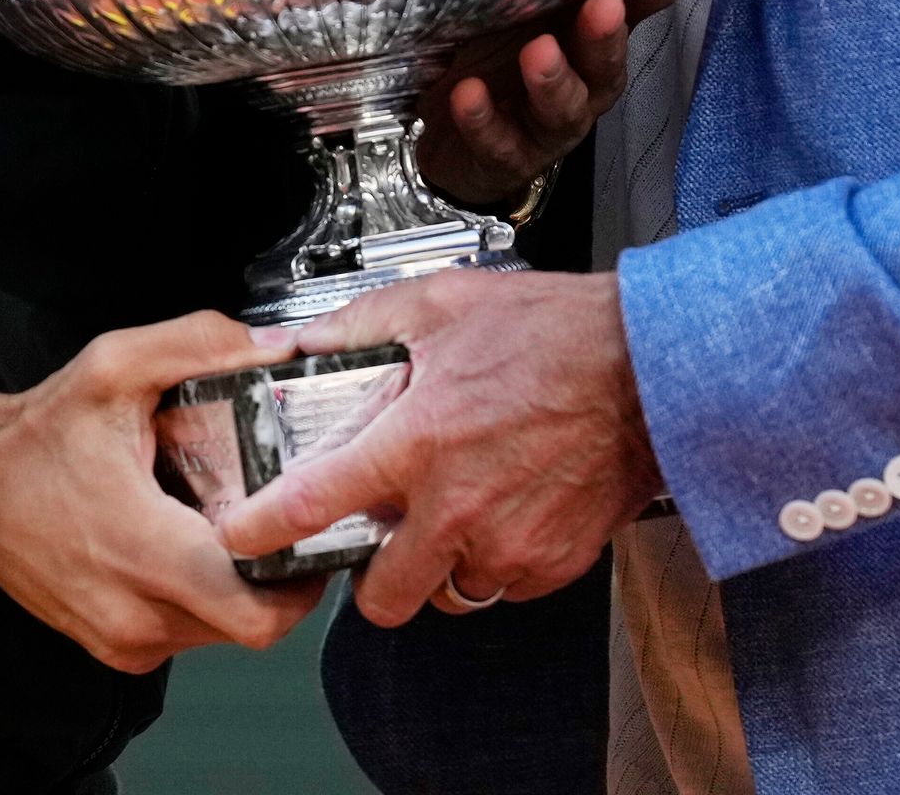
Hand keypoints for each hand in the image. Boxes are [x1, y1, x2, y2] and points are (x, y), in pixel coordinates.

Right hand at [0, 312, 324, 670]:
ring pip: (223, 634)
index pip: (258, 610)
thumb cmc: (35, 439)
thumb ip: (199, 344)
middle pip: (254, 627)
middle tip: (289, 525)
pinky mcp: (116, 648)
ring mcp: (126, 639)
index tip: (315, 526)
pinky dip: (205, 601)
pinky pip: (188, 636)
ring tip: (238, 529)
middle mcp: (139, 613)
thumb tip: (276, 347)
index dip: (303, 573)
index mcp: (148, 552)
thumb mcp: (114, 368)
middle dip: (284, 581)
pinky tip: (195, 547)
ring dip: (243, 589)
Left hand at [213, 269, 661, 624]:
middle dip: (374, 578)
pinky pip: (503, 586)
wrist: (654, 368)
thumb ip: (363, 325)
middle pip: (381, 595)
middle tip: (386, 538)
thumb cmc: (558, 332)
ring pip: (446, 594)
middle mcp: (456, 506)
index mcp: (419, 441)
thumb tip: (307, 340)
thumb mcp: (444, 303)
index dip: (265, 529)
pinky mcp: (551, 564)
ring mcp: (507, 544)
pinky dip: (497, 561)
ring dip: (441, 567)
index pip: (315, 502)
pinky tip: (508, 509)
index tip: (245, 538)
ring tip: (458, 514)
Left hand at [416, 0, 682, 212]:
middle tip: (604, 5)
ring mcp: (547, 122)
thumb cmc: (492, 49)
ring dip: (555, 80)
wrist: (450, 137)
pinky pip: (500, 141)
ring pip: (566, 107)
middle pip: (609, 61)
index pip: (635, 1)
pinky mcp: (507, 156)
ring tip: (540, 52)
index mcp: (588, 29)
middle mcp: (582, 78)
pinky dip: (484, 119)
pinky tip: (468, 94)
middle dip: (608, 34)